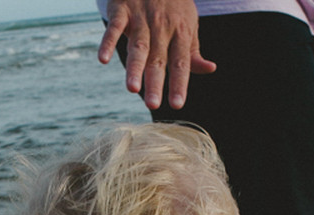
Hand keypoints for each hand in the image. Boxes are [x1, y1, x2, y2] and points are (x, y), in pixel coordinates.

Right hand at [98, 0, 215, 108]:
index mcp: (181, 32)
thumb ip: (193, 50)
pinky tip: (103, 59)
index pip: (180, 62)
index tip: (177, 104)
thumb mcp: (188, 23)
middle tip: (152, 105)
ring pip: (138, 46)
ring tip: (132, 88)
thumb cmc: (173, 3)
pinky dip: (107, 42)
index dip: (179, 83)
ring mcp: (141, 17)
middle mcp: (162, 26)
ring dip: (135, 67)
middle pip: (158, 59)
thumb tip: (210, 69)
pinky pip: (114, 27)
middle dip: (155, 82)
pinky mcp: (122, 10)